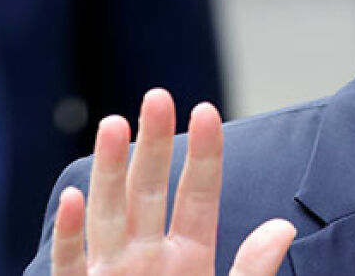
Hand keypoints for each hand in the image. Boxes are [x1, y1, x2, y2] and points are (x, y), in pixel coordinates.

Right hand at [50, 89, 296, 274]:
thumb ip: (251, 273)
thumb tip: (282, 226)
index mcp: (188, 259)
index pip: (196, 196)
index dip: (203, 155)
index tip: (206, 110)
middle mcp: (146, 260)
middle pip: (148, 192)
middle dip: (151, 145)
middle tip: (156, 96)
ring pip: (108, 215)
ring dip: (109, 173)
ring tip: (114, 124)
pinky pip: (74, 266)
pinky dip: (71, 235)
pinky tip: (73, 199)